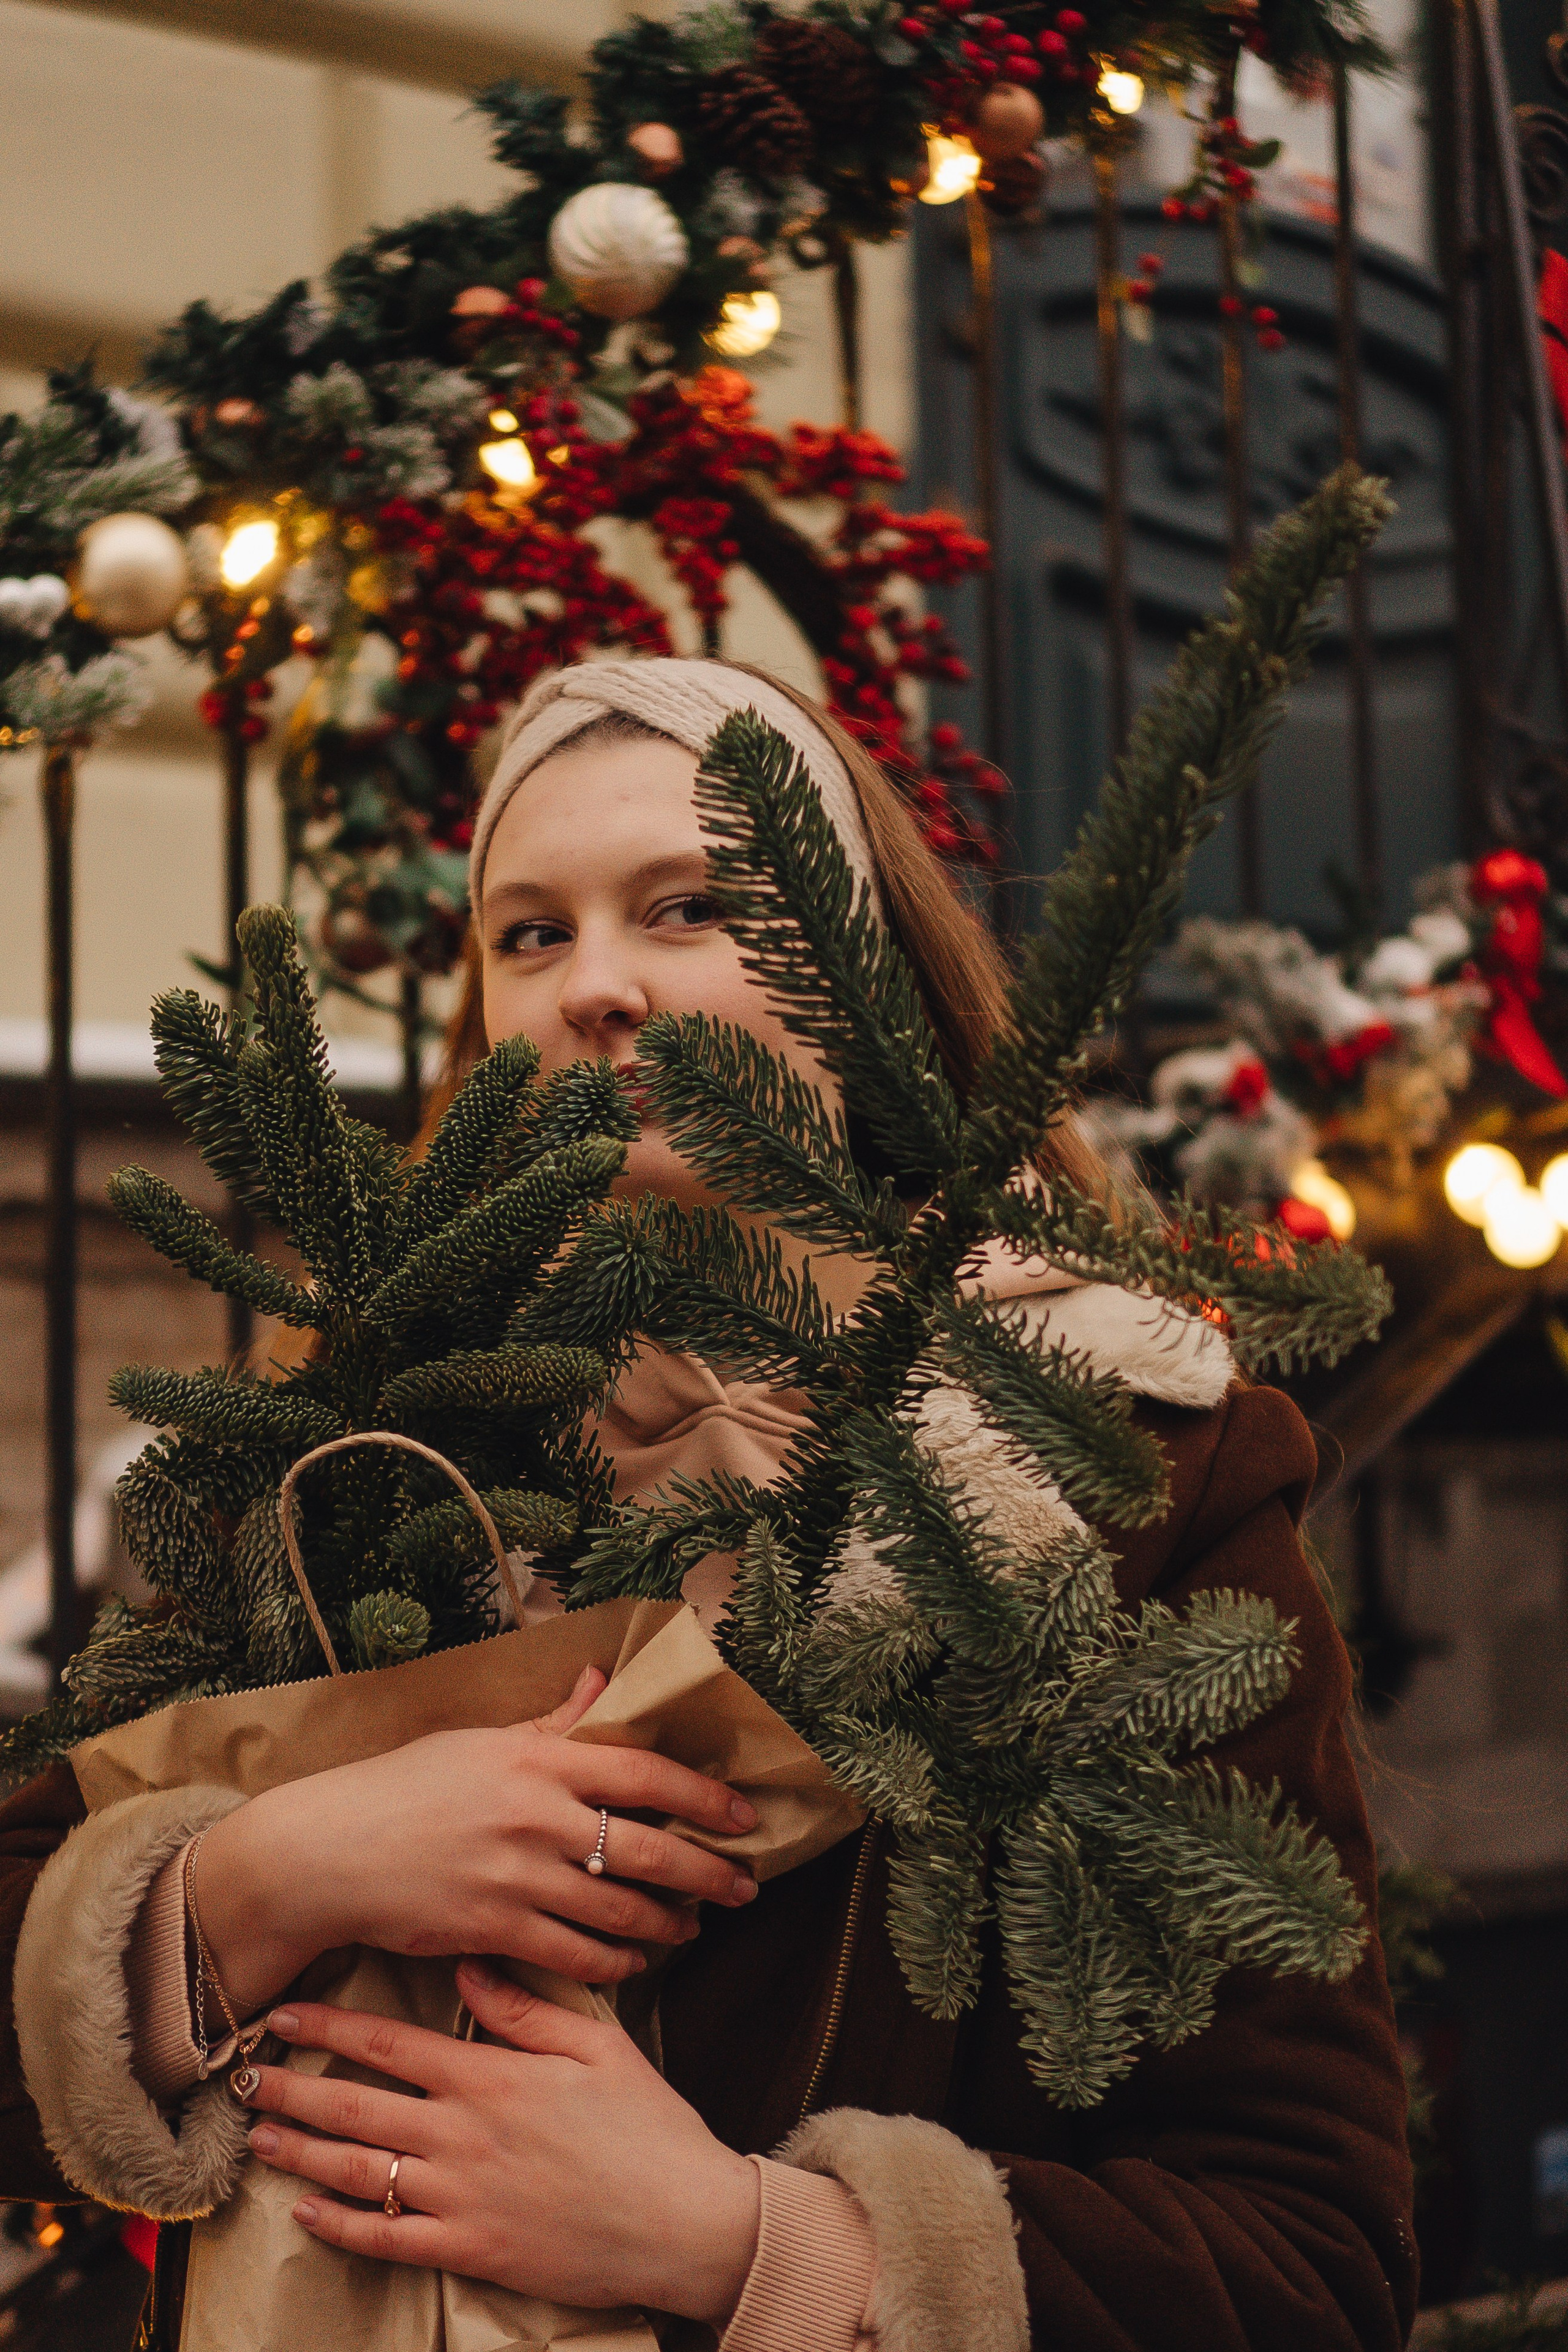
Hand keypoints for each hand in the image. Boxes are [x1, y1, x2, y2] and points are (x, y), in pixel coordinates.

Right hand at [197, 1668, 759, 2015]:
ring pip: (621, 1912)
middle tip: (743, 1890)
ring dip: (669, 1925)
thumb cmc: (404, 1788)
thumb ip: (550, 1723)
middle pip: (649, 1850)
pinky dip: (616, 1964)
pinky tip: (634, 1962)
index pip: (644, 1774)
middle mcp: (536, 1817)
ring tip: (693, 1929)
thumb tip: (599, 1680)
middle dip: (708, 1875)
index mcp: (537, 1759)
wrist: (328, 1852)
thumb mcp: (479, 1741)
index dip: (704, 1798)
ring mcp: (516, 1877)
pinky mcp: (494, 1930)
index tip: (743, 1816)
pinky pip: (577, 1957)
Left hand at [242, 1968, 760, 2325]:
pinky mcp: (471, 2251)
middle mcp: (463, 2135)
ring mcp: (462, 2198)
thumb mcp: (599, 2046)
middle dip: (294, 2088)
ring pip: (359, 2173)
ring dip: (303, 2152)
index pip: (390, 2046)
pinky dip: (339, 2228)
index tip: (286, 2013)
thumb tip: (469, 1967)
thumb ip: (527, 2008)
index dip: (330, 2028)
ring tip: (260, 2134)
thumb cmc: (649, 2127)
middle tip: (244, 2077)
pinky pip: (388, 2240)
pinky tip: (306, 2214)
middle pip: (357, 2108)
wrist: (684, 2221)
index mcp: (492, 2078)